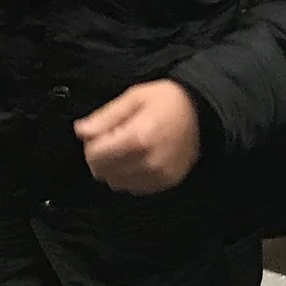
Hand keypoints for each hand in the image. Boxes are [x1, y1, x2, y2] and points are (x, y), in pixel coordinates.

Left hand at [75, 80, 202, 194]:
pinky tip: (139, 159)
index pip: (95, 155)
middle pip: (103, 172)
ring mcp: (158, 176)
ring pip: (116, 183)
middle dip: (101, 156)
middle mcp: (147, 161)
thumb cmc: (168, 100)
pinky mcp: (165, 183)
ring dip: (114, 168)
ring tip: (128, 149)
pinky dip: (129, 176)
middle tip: (113, 139)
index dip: (92, 143)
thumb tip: (81, 131)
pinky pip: (133, 188)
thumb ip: (105, 116)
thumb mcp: (134, 97)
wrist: (204, 112)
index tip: (103, 132)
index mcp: (138, 137)